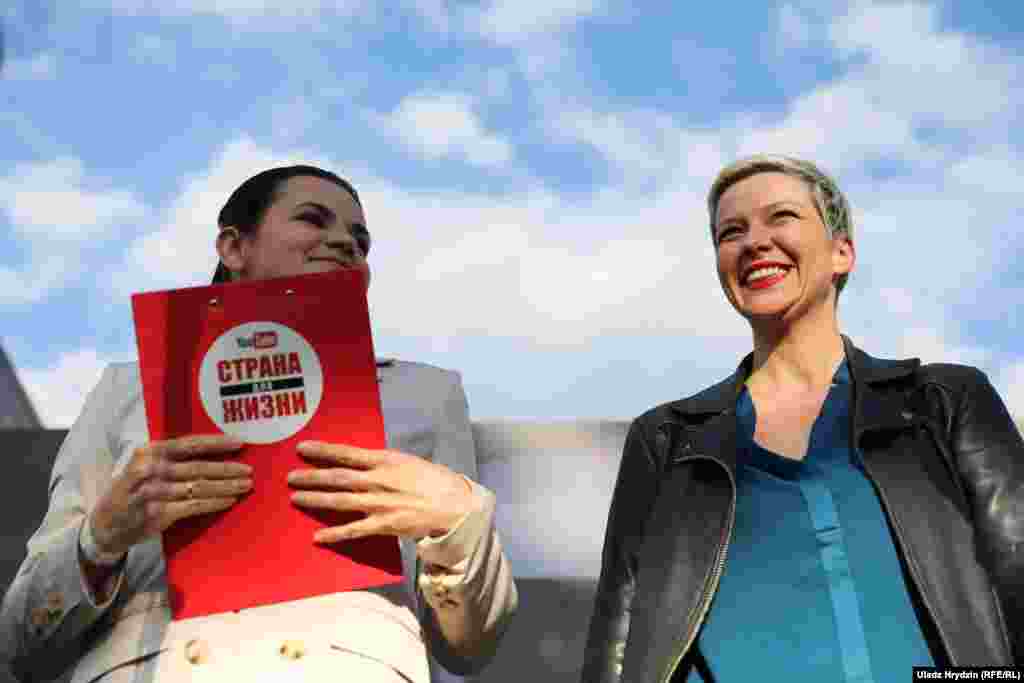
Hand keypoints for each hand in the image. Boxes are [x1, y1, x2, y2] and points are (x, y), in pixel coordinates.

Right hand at [89, 435, 251, 556]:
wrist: (105, 524)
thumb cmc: (131, 489)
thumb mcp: (143, 465)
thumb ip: (169, 457)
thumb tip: (210, 450)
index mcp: (148, 452)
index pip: (189, 444)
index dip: (216, 443)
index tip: (239, 443)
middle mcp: (151, 470)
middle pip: (198, 467)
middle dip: (228, 469)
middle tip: (250, 470)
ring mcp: (154, 493)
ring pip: (200, 487)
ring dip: (227, 487)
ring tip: (246, 485)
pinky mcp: (158, 514)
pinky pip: (194, 506)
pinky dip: (214, 503)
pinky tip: (229, 501)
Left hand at [288, 441, 474, 543]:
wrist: (455, 506)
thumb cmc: (436, 480)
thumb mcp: (409, 462)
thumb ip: (385, 463)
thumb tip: (365, 462)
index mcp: (385, 461)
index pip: (347, 453)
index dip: (323, 450)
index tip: (302, 447)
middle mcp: (378, 481)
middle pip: (337, 478)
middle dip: (312, 476)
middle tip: (289, 476)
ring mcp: (378, 504)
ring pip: (340, 501)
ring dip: (315, 499)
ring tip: (295, 497)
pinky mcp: (383, 525)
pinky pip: (353, 530)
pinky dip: (334, 534)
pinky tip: (317, 536)